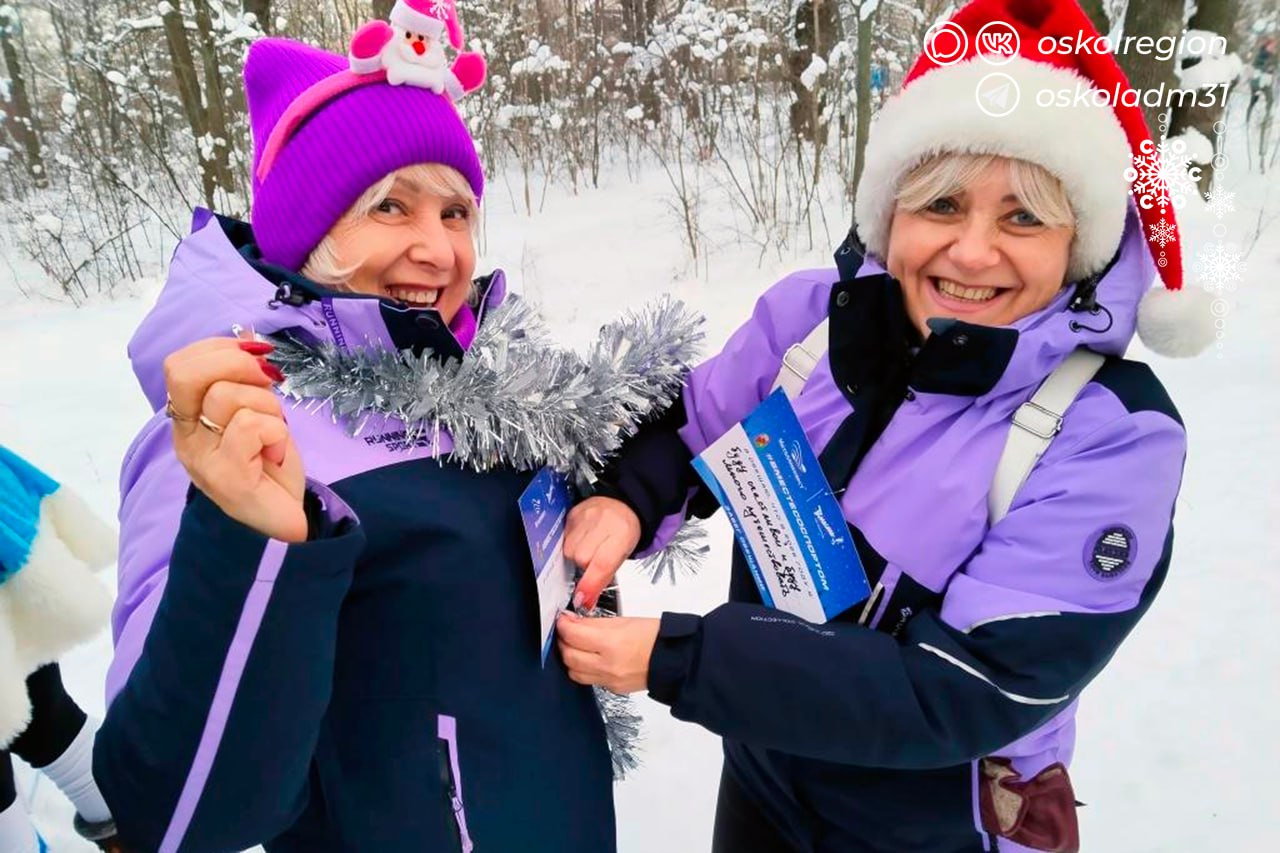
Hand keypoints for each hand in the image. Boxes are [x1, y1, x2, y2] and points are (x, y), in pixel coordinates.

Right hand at [164, 335, 306, 542]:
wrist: (282, 520)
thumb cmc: (268, 464)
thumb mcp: (259, 410)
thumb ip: (247, 379)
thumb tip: (249, 336)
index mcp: (188, 418)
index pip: (178, 364)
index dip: (219, 350)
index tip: (256, 359)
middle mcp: (186, 437)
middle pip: (186, 372)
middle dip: (237, 365)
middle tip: (267, 385)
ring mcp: (202, 459)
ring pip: (228, 397)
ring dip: (268, 407)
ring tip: (273, 435)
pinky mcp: (226, 477)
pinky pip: (250, 427)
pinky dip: (275, 433)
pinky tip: (274, 454)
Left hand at [555, 613, 658, 694]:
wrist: (675, 659)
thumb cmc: (655, 637)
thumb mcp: (623, 621)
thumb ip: (594, 623)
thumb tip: (574, 622)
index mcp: (611, 644)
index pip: (573, 635)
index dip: (563, 625)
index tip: (562, 619)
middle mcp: (607, 665)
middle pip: (569, 656)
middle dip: (563, 642)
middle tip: (566, 631)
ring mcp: (609, 680)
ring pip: (574, 673)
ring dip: (570, 658)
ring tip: (575, 646)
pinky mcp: (612, 689)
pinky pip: (589, 680)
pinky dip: (584, 669)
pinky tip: (589, 658)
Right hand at [564, 496, 641, 609]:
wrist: (623, 506)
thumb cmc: (625, 531)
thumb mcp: (622, 556)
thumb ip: (603, 578)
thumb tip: (585, 601)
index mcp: (620, 536)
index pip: (601, 565)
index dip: (590, 585)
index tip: (582, 600)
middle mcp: (601, 524)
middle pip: (580, 560)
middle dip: (586, 566)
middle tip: (596, 557)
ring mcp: (584, 517)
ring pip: (569, 551)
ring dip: (576, 554)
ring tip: (590, 545)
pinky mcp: (572, 515)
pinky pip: (563, 538)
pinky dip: (571, 542)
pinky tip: (582, 536)